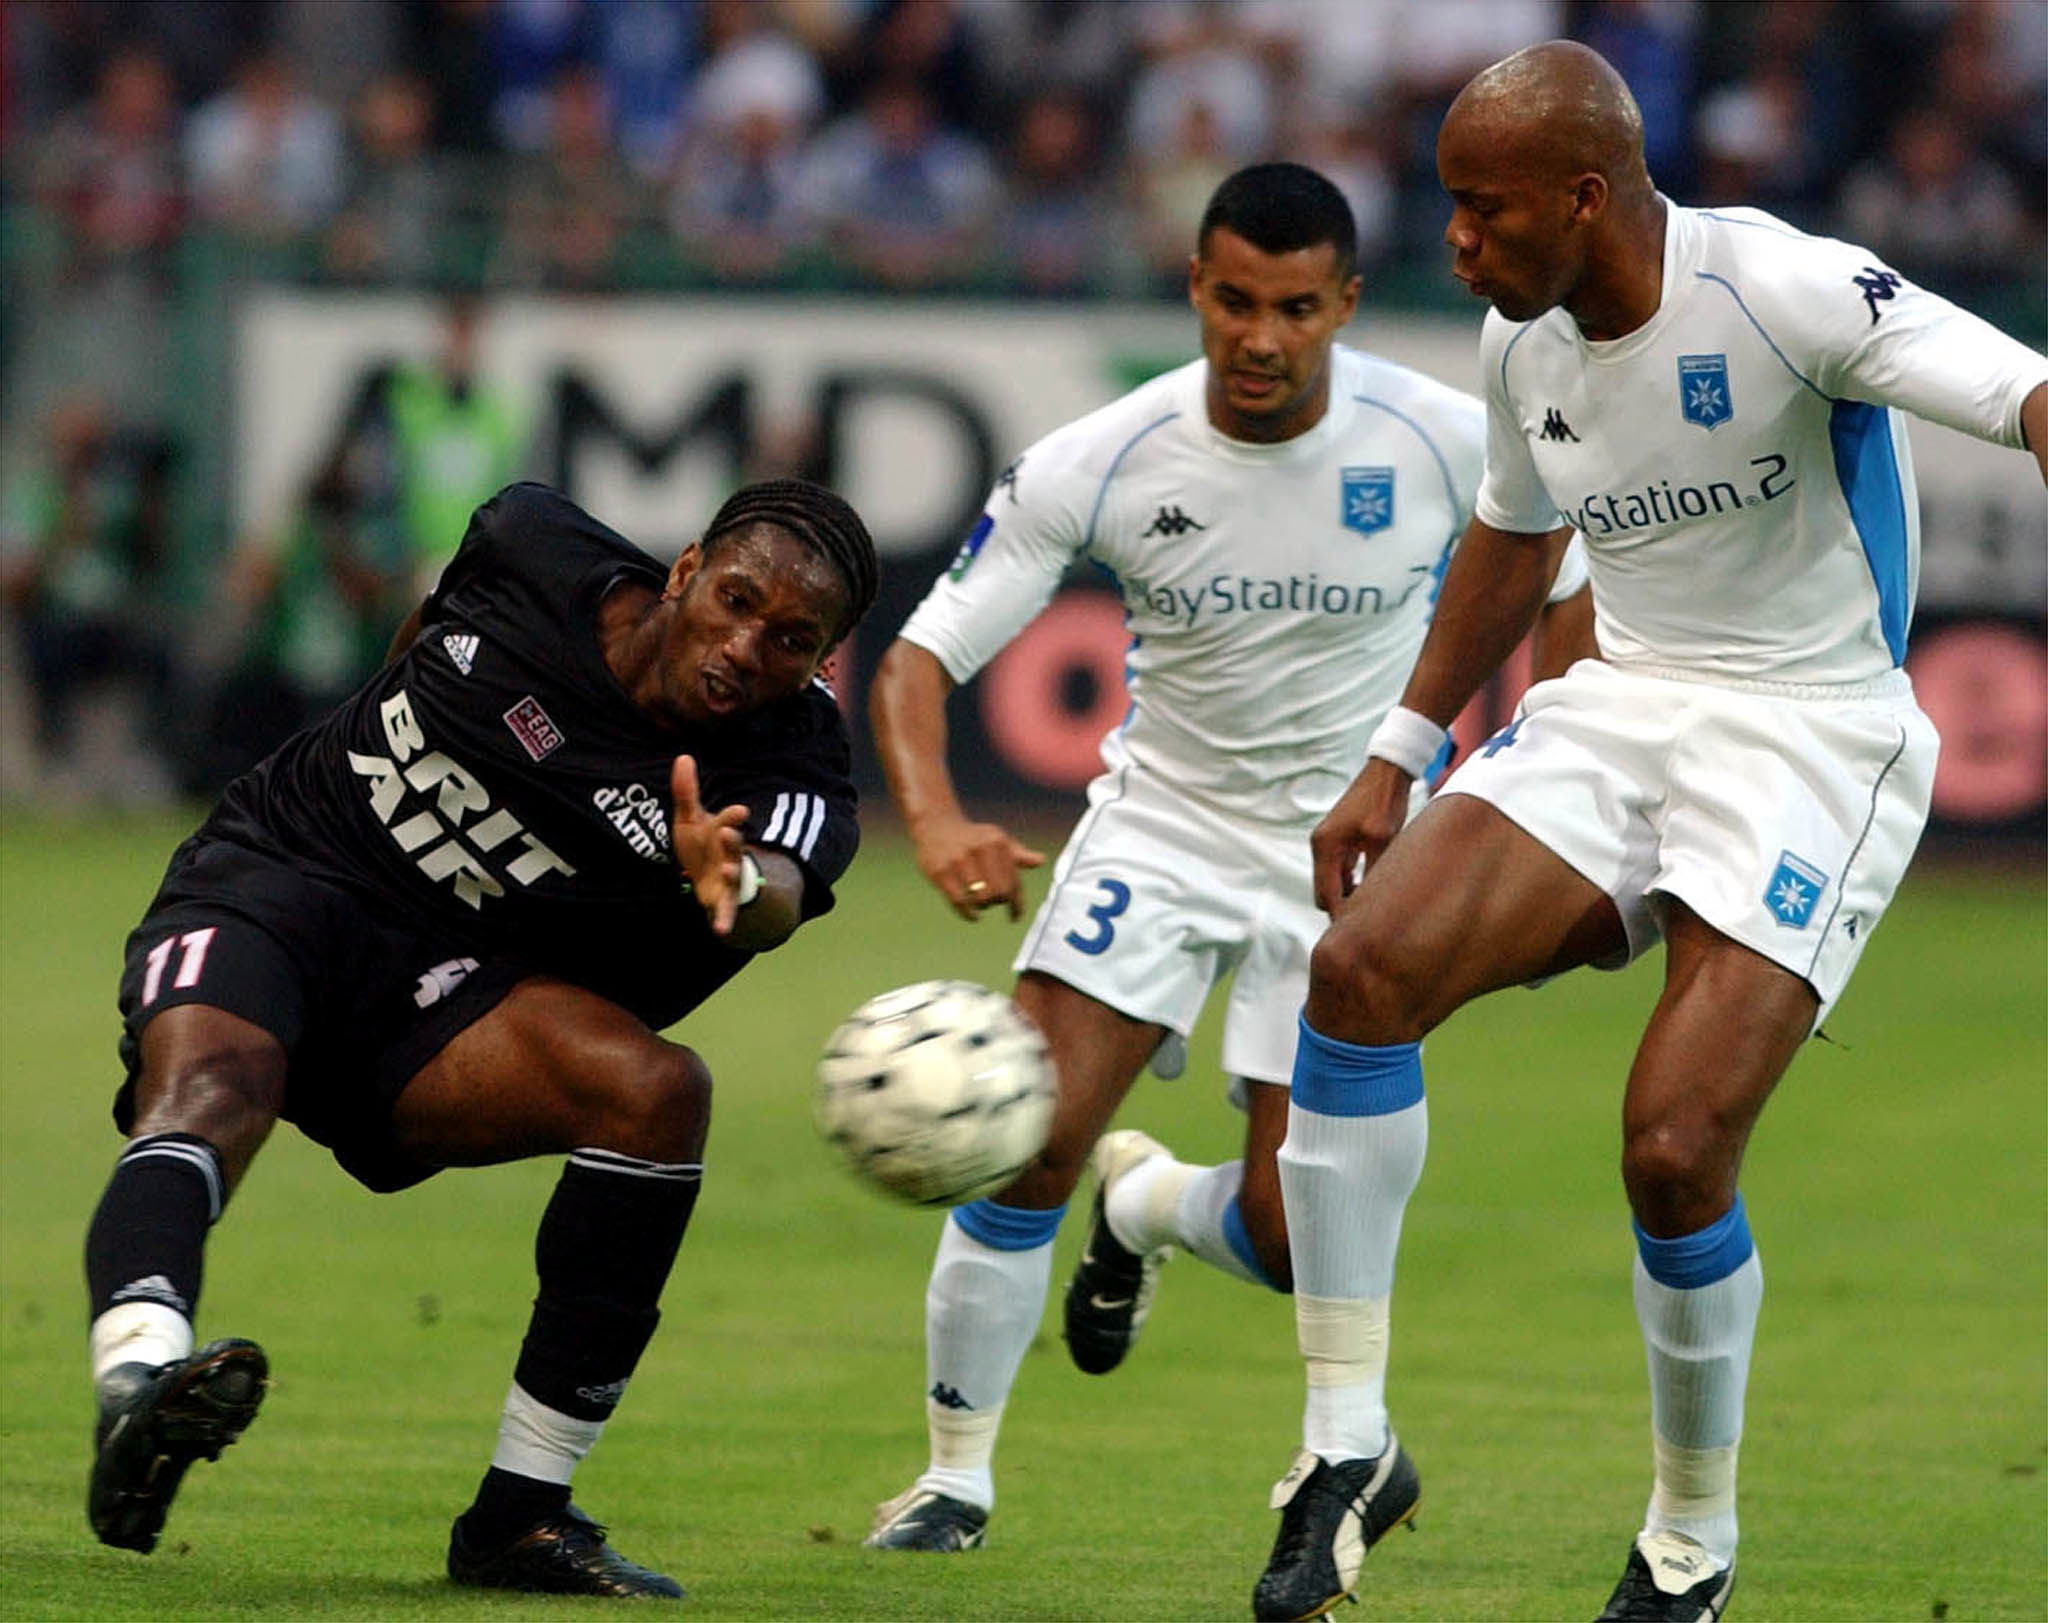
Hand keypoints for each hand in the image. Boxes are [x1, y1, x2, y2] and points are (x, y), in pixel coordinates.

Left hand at [670, 755, 749, 935]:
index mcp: (721, 832)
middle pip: (734, 846)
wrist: (709, 879)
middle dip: (733, 840)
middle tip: (730, 832)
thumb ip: (687, 792)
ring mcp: (728, 879)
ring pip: (734, 875)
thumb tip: (683, 757)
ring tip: (728, 870)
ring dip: (732, 872)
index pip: (728, 821)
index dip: (733, 817)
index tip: (738, 811)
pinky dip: (724, 921)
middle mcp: (729, 854)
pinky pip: (726, 912)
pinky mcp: (723, 902)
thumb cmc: (701, 846)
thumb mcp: (690, 819)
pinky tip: (720, 931)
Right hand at [909, 811, 1044, 921]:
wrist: (935, 824)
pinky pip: (960, 902)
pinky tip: (973, 914)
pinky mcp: (940, 872)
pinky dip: (969, 914)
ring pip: (980, 898)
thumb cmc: (972, 837)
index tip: (1016, 916)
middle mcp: (979, 849)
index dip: (1017, 903)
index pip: (1014, 881)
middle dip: (999, 901)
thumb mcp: (996, 839)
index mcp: (997, 842)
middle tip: (994, 901)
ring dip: (983, 906)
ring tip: (981, 902)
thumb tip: (1041, 861)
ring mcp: (958, 861)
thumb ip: (1018, 854)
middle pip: (999, 893)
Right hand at [1310, 758, 1412, 914]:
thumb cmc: (1384, 802)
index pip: (1326, 895)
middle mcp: (1321, 846)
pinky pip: (1340, 871)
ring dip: (1348, 896)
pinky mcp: (1340, 840)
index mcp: (1325, 847)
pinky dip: (1352, 883)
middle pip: (1324, 893)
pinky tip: (1374, 888)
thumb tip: (1372, 904)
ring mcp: (1328, 843)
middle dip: (1342, 909)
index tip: (1358, 936)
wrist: (1386, 772)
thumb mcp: (1382, 840)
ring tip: (1374, 910)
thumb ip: (1372, 873)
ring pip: (1332, 883)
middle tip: (1369, 926)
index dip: (1340, 918)